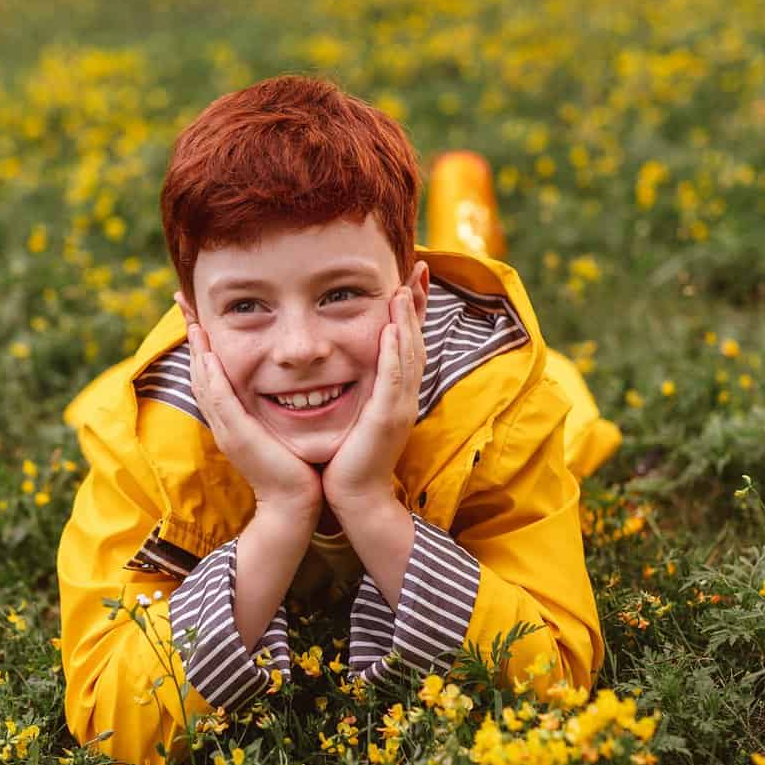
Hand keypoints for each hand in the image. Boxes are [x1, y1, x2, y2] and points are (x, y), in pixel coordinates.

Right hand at [174, 293, 322, 516]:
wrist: (294, 505)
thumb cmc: (295, 467)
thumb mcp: (279, 428)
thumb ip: (275, 405)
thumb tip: (289, 382)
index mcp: (231, 417)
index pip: (210, 371)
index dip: (202, 341)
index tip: (197, 311)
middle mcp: (223, 420)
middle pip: (199, 370)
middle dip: (192, 335)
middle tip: (182, 300)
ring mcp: (227, 429)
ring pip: (204, 381)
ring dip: (197, 349)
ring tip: (192, 319)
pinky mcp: (238, 436)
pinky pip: (220, 400)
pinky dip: (212, 376)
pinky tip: (208, 354)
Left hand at [323, 286, 423, 512]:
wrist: (355, 497)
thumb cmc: (348, 458)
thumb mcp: (355, 414)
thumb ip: (357, 388)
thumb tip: (343, 363)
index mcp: (396, 392)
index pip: (407, 342)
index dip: (413, 309)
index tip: (412, 277)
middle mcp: (404, 395)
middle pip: (415, 339)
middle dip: (417, 303)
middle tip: (420, 268)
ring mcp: (399, 406)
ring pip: (408, 354)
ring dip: (407, 319)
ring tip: (404, 288)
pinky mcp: (386, 419)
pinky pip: (394, 379)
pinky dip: (394, 352)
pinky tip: (392, 328)